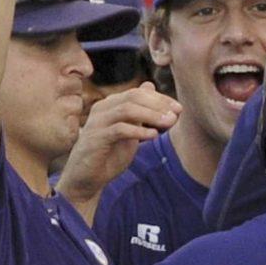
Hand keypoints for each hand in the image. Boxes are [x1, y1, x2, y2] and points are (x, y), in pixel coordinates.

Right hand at [57, 82, 180, 204]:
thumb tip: (151, 86)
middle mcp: (102, 109)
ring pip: (127, 110)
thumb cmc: (109, 155)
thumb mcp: (130, 132)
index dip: (160, 99)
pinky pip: (119, 129)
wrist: (87, 178)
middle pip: (133, 97)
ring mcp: (97, 122)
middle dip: (158, 105)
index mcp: (111, 105)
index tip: (178, 109)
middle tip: (176, 115)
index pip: (138, 93)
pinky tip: (153, 136)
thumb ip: (140, 113)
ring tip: (169, 123)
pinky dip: (138, 131)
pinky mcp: (95, 138)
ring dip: (151, 115)